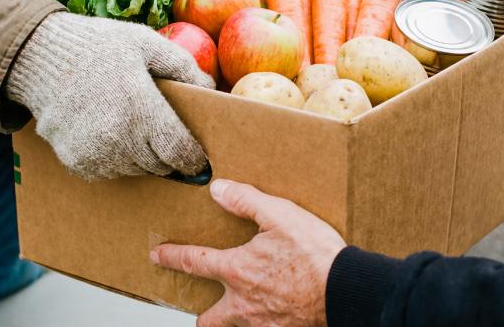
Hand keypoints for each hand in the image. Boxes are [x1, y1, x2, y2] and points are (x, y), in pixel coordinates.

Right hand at [6, 12, 215, 179]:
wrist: (40, 57)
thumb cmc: (99, 47)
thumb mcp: (146, 43)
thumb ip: (183, 66)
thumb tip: (213, 91)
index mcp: (139, 106)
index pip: (178, 151)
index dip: (193, 158)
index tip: (200, 158)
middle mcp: (117, 136)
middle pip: (159, 166)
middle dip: (168, 155)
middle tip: (166, 137)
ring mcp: (94, 152)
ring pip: (135, 171)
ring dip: (142, 157)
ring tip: (135, 129)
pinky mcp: (76, 162)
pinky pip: (109, 171)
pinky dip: (115, 159)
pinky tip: (109, 132)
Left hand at [151, 179, 345, 326]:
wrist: (346, 291)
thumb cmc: (316, 254)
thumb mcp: (281, 215)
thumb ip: (246, 201)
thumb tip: (217, 189)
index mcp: (237, 271)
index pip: (194, 261)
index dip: (171, 256)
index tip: (157, 255)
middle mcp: (243, 303)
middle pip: (209, 319)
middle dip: (202, 316)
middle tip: (202, 311)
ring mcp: (263, 324)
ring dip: (233, 322)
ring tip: (242, 311)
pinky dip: (265, 324)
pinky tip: (276, 314)